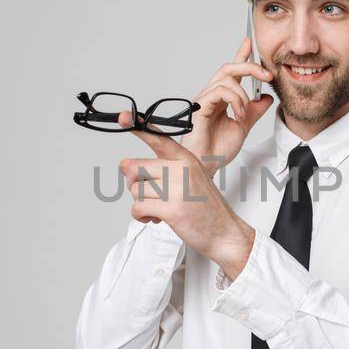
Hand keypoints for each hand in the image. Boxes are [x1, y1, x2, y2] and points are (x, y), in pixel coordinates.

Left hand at [119, 111, 256, 277]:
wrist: (224, 232)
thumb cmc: (205, 207)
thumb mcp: (190, 178)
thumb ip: (162, 169)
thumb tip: (124, 165)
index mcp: (186, 158)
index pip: (158, 138)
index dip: (138, 127)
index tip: (124, 116)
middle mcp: (181, 168)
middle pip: (135, 167)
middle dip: (134, 184)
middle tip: (147, 194)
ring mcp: (177, 188)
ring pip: (135, 189)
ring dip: (140, 203)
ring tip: (156, 209)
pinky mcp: (172, 209)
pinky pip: (138, 207)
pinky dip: (140, 216)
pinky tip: (154, 218)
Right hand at [181, 38, 275, 174]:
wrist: (209, 165)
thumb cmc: (218, 149)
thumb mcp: (244, 125)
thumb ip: (255, 110)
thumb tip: (267, 97)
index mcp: (221, 98)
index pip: (232, 72)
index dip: (240, 55)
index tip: (249, 43)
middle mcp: (211, 95)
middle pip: (229, 68)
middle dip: (250, 66)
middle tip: (267, 75)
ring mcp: (204, 99)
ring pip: (227, 78)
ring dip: (243, 94)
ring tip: (244, 113)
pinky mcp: (200, 106)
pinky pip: (220, 91)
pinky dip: (235, 100)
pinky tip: (238, 114)